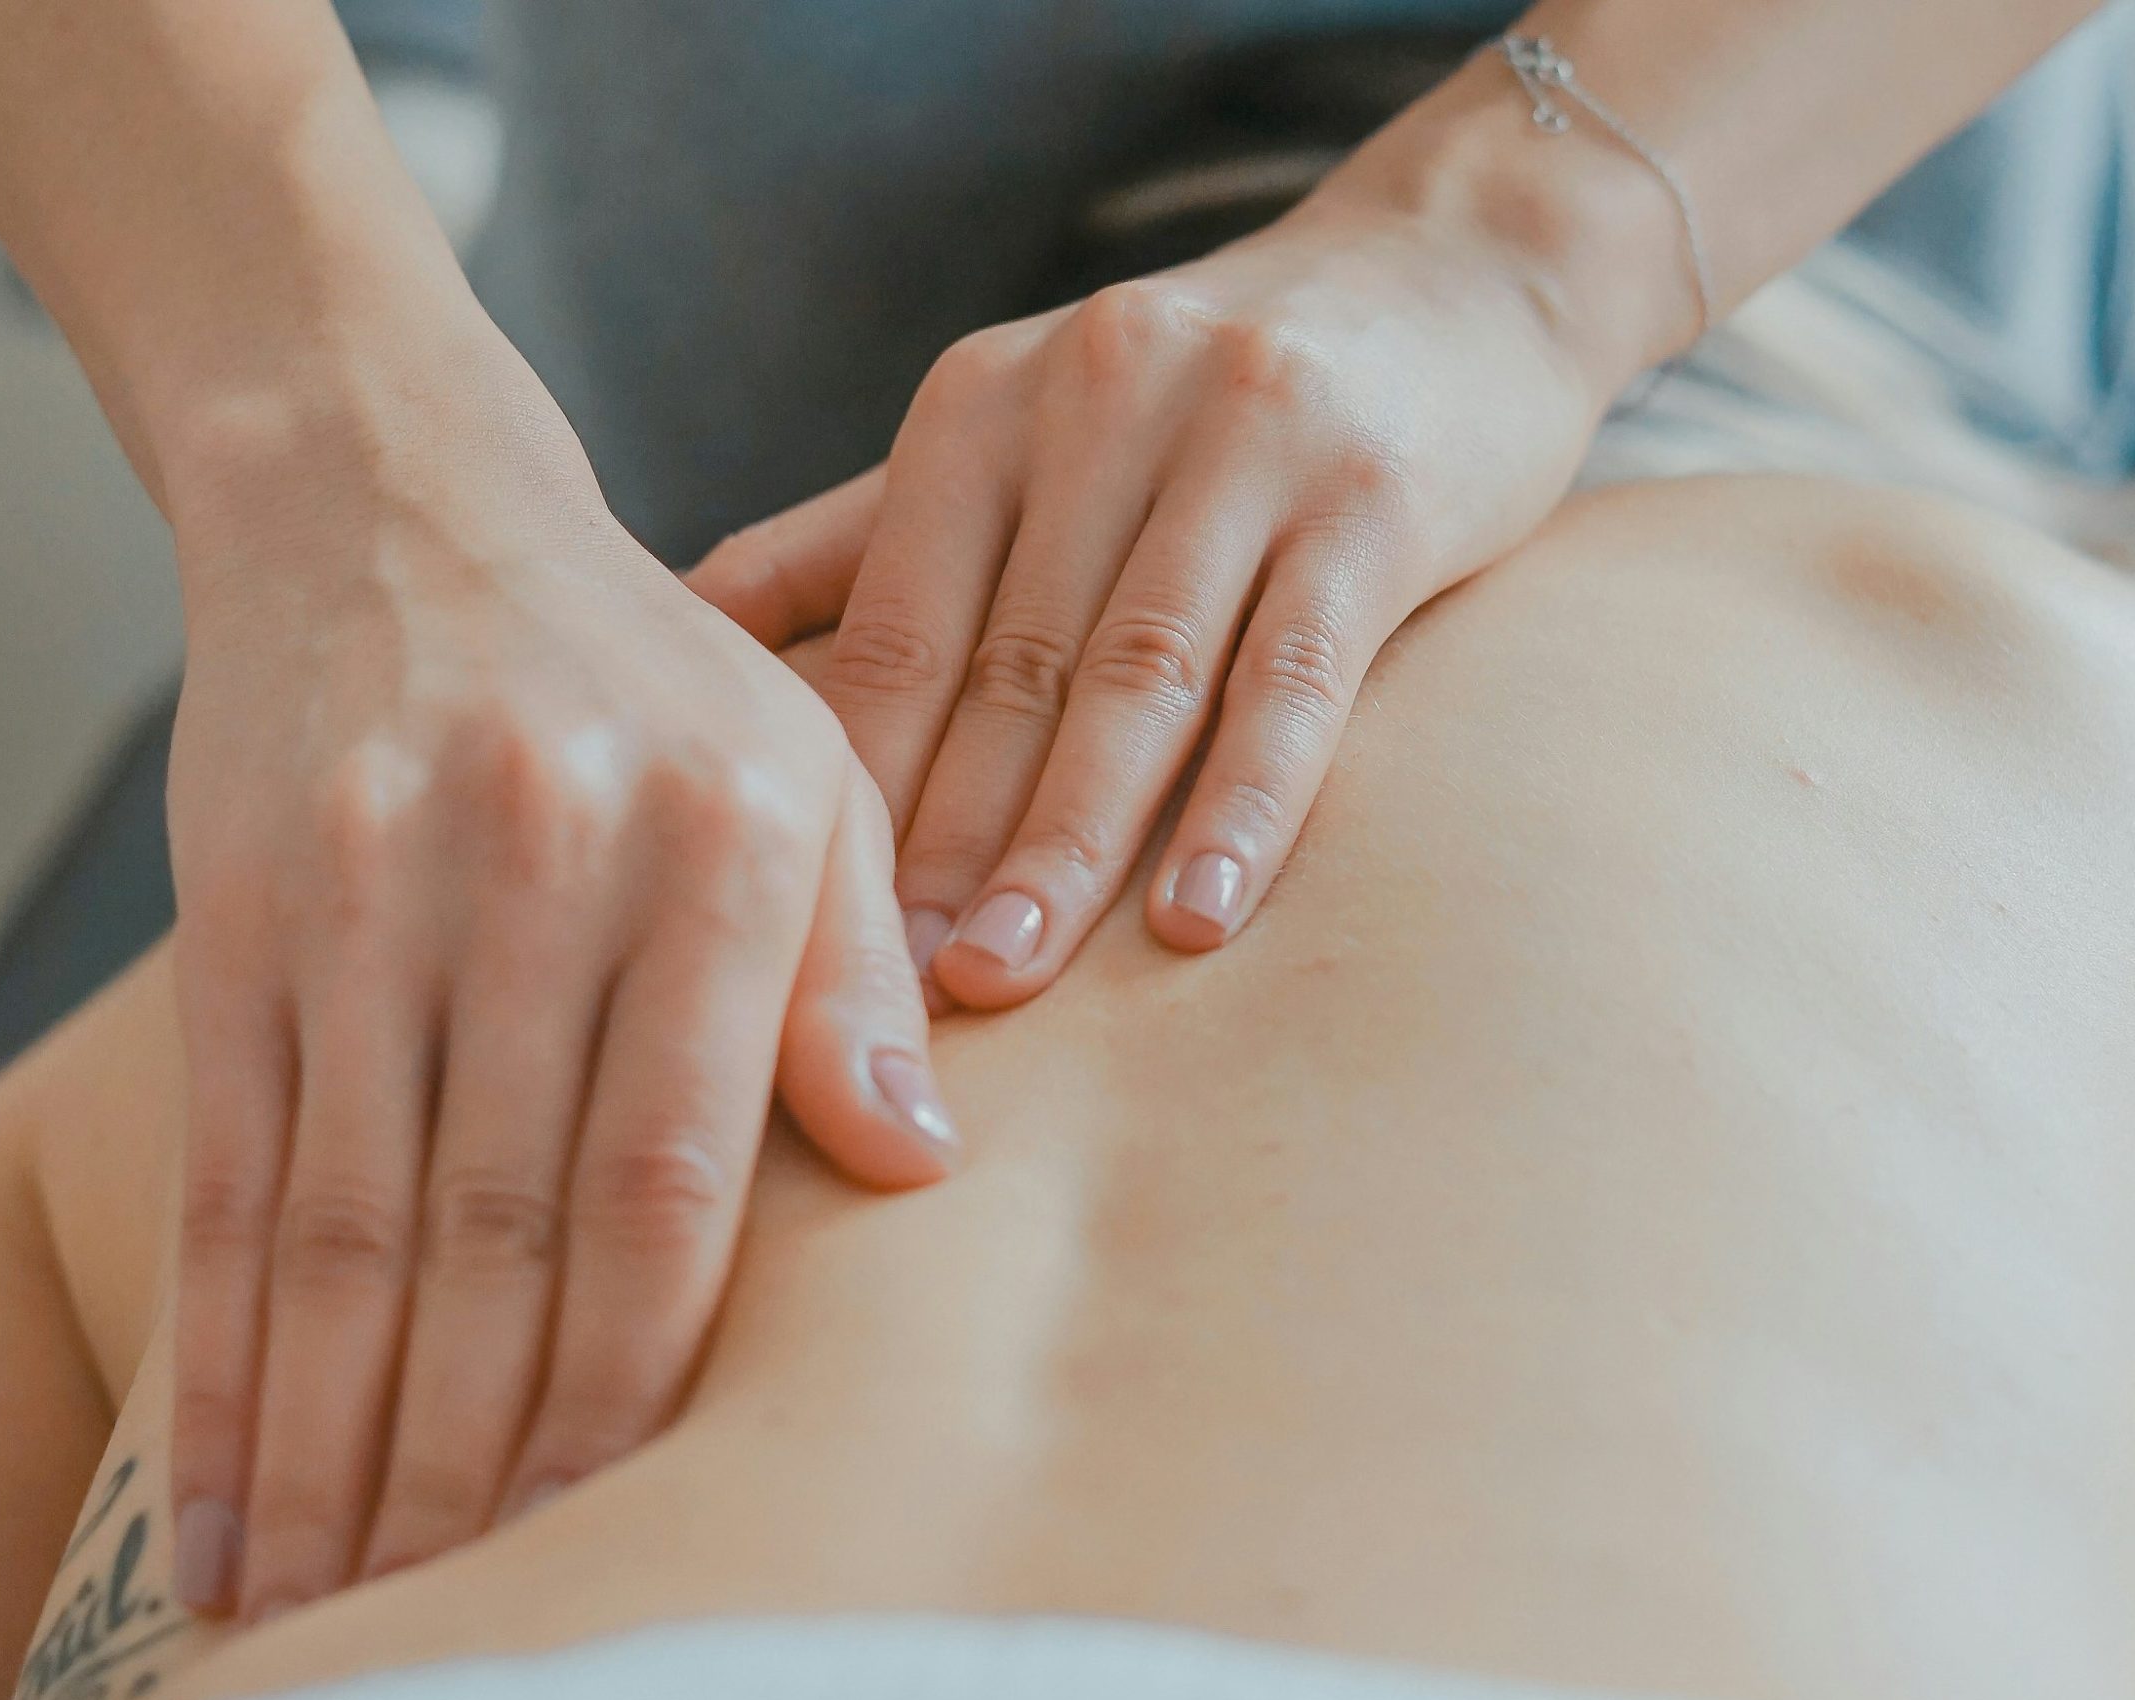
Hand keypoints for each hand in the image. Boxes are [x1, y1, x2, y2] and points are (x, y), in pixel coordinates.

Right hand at [160, 334, 957, 1621]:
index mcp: (723, 843)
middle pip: (502, 1226)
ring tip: (327, 1601)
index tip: (619, 1526)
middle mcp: (543, 863)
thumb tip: (917, 1173)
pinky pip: (231, 1168)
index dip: (636, 1373)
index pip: (673, 1174)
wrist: (394, 502)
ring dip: (337, 1438)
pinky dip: (222, 1348)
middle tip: (460, 1617)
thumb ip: (856, 975)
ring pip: (350, 1223)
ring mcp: (372, 886)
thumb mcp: (806, 775)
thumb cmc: (646, 679)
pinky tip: (219, 1487)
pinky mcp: (240, 909)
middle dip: (477, 1451)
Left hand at [688, 177, 1616, 1006]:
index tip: (798, 933)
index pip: (894, 625)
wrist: (1453, 268)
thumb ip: (861, 534)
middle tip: (887, 996)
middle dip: (941, 842)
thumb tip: (681, 627)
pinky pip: (1297, 673)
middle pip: (1007, 666)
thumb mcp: (1017, 425)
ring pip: (1139, 678)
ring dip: (1068, 842)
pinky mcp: (1375, 497)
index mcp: (985, 404)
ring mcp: (1245, 441)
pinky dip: (1245, 802)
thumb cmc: (1202, 393)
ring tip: (1007, 977)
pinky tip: (1197, 917)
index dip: (848, 785)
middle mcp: (1100, 401)